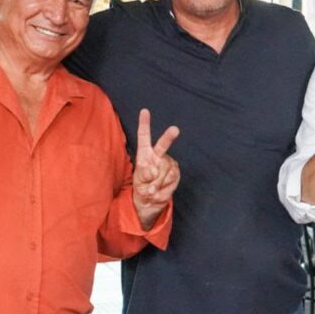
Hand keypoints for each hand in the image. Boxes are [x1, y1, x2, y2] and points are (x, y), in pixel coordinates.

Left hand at [132, 108, 180, 229]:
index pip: (144, 137)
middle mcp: (157, 156)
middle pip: (162, 145)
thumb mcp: (138, 182)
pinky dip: (163, 187)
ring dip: (157, 182)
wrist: (151, 202)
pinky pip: (171, 178)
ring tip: (152, 190)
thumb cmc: (142, 188)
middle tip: (175, 130)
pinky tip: (159, 190)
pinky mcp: (176, 172)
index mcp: (144, 155)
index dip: (144, 124)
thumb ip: (145, 175)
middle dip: (169, 137)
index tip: (144, 111)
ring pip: (165, 169)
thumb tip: (154, 171)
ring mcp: (168, 163)